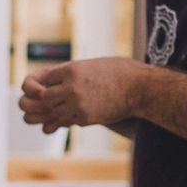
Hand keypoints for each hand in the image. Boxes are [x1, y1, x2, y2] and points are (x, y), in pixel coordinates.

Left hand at [19, 58, 143, 131]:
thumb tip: (53, 78)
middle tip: (65, 97)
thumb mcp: (91, 65)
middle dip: (53, 98)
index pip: (47, 79)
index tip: (63, 83)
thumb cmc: (119, 72)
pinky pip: (70, 121)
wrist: (140, 87)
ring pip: (56, 111)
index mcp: (71, 70)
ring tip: (76, 104)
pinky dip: (73, 118)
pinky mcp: (86, 118)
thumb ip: (71, 72)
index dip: (54, 82)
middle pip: (46, 97)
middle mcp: (71, 87)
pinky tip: (86, 111)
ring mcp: (77, 104)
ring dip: (63, 110)